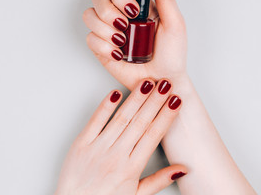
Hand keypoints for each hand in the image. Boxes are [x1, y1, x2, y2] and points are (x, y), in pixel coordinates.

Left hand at [55, 79, 185, 194]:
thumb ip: (159, 180)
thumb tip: (182, 169)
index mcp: (131, 168)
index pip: (153, 135)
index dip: (166, 116)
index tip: (176, 101)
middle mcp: (116, 155)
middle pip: (140, 123)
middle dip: (155, 101)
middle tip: (165, 84)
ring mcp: (97, 147)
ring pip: (121, 118)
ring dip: (135, 99)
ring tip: (147, 83)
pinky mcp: (81, 143)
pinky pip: (95, 121)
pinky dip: (105, 106)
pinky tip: (115, 93)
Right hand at [83, 0, 186, 89]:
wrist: (161, 81)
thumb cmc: (171, 55)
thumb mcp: (174, 22)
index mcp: (137, 4)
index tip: (135, 10)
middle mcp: (119, 14)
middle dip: (109, 10)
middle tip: (125, 25)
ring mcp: (108, 30)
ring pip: (89, 15)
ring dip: (106, 29)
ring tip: (123, 42)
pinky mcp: (100, 47)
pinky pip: (90, 39)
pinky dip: (104, 46)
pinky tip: (118, 54)